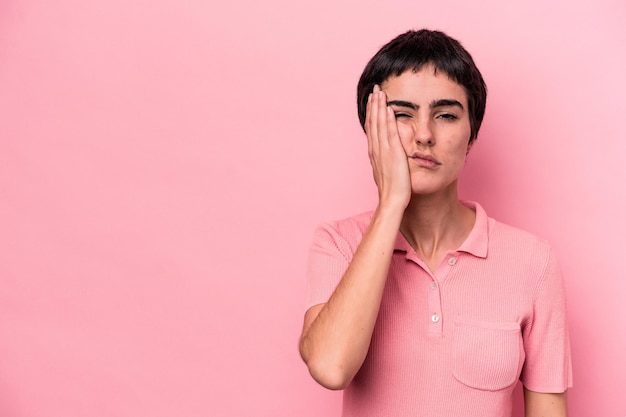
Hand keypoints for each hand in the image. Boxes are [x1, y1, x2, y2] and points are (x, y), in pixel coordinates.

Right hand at [366, 85, 410, 210]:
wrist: (392, 201)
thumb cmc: (392, 191)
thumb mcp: (387, 172)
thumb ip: (386, 161)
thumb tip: (388, 156)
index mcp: (375, 153)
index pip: (372, 128)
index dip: (372, 113)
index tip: (373, 101)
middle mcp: (376, 149)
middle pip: (373, 122)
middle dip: (374, 105)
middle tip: (374, 89)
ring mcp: (384, 151)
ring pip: (379, 125)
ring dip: (379, 107)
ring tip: (380, 93)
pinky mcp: (393, 153)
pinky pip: (390, 133)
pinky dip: (388, 120)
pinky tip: (389, 108)